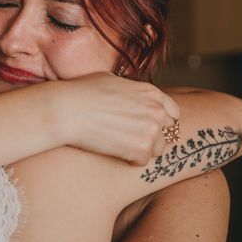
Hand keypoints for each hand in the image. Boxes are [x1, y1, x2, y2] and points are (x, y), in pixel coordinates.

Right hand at [47, 73, 178, 164]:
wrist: (69, 110)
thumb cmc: (83, 93)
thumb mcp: (113, 80)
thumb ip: (131, 91)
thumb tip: (130, 96)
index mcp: (151, 92)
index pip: (173, 112)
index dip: (161, 121)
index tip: (148, 127)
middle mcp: (156, 110)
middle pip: (168, 132)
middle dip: (153, 136)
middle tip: (132, 138)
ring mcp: (151, 130)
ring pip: (157, 149)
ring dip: (142, 149)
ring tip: (121, 144)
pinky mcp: (141, 149)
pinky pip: (143, 161)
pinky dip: (130, 159)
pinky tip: (115, 150)